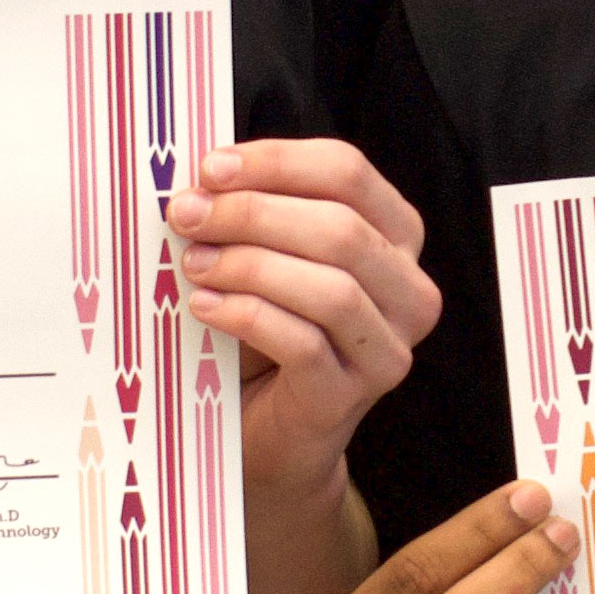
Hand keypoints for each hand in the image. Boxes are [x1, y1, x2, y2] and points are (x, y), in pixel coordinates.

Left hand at [164, 141, 436, 503]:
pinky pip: (303, 344)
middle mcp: (408, 291)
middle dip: (253, 213)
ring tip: (193, 263)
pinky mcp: (350, 397)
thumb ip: (255, 211)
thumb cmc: (269, 331)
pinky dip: (246, 316)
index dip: (276, 162)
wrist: (269, 431)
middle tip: (186, 214)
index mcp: (395, 236)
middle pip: (341, 229)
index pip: (347, 172)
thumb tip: (201, 178)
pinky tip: (204, 306)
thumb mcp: (271, 257)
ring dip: (250, 265)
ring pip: (331, 288)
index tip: (210, 168)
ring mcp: (386, 348)